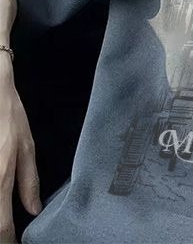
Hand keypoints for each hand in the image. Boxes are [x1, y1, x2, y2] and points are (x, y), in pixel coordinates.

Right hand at [0, 62, 41, 243]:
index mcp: (1, 177)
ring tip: (5, 223)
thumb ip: (29, 180)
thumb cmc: (9, 116)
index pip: (0, 226)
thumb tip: (34, 210)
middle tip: (9, 235)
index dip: (8, 241)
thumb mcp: (27, 145)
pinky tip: (0, 200)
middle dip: (0, 232)